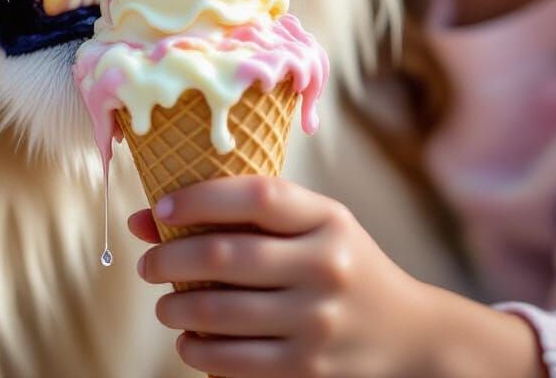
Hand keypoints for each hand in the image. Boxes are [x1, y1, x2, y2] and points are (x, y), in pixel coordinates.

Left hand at [129, 175, 438, 377]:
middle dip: (170, 259)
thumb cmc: (340, 262)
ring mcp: (318, 321)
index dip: (200, 198)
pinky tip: (189, 341)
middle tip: (148, 263)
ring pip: (220, 313)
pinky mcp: (309, 369)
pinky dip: (198, 351)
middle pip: (226, 256)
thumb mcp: (310, 224)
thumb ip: (242, 212)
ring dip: (175, 308)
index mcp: (328, 219)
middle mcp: (325, 267)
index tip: (162, 207)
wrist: (409, 334)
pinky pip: (235, 362)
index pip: (256, 196)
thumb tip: (146, 218)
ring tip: (165, 305)